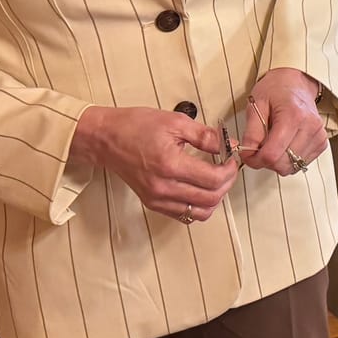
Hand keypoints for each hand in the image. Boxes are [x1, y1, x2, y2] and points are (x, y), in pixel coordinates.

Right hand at [70, 106, 236, 222]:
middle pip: (210, 198)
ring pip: (200, 213)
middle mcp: (163, 188)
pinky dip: (199, 206)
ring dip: (215, 198)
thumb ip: (206, 136)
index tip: (231, 159)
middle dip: (226, 183)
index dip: (230, 170)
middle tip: (228, 168)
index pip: (213, 179)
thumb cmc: (135, 126)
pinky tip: (200, 188)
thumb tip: (228, 145)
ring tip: (216, 179)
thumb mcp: (176, 121)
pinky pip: (184, 215)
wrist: (106, 139)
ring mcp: (157, 199)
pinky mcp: (153, 203)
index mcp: (170, 165)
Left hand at [239, 68, 328, 177]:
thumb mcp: (256, 104)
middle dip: (266, 162)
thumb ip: (251, 132)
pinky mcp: (322, 142)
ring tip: (272, 144)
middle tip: (258, 150)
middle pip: (283, 164)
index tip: (248, 154)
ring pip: (292, 167)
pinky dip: (289, 160)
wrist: (296, 82)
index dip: (255, 159)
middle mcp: (310, 127)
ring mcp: (319, 136)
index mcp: (293, 115)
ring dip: (278, 162)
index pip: (272, 154)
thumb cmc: (275, 89)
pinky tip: (284, 145)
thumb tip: (249, 154)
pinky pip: (301, 164)